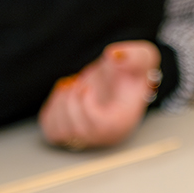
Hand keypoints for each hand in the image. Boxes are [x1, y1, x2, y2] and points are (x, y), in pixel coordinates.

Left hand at [39, 40, 160, 149]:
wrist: (119, 81)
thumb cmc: (131, 74)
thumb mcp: (142, 59)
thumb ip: (135, 56)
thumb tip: (114, 55)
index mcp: (122, 123)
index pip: (101, 128)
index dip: (86, 106)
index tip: (87, 87)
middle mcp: (103, 136)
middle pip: (78, 131)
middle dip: (71, 101)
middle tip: (78, 84)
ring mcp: (84, 137)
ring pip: (61, 132)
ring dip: (60, 104)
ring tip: (72, 88)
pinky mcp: (68, 133)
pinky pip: (50, 130)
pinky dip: (51, 110)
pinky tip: (65, 95)